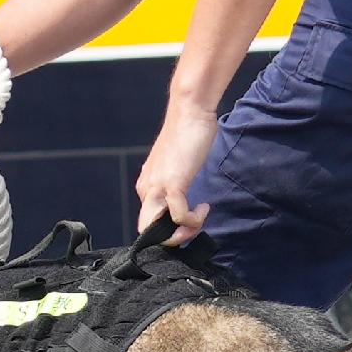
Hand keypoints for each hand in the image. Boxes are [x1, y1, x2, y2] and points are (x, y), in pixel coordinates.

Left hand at [133, 98, 220, 241]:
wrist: (190, 112)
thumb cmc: (188, 136)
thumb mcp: (177, 167)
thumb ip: (175, 184)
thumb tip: (182, 203)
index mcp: (147, 185)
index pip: (147, 222)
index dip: (168, 230)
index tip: (188, 221)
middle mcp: (147, 188)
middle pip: (149, 231)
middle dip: (173, 238)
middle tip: (194, 226)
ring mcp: (158, 186)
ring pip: (161, 229)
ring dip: (184, 232)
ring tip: (200, 219)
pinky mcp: (173, 183)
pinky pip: (179, 216)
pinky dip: (194, 219)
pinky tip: (204, 207)